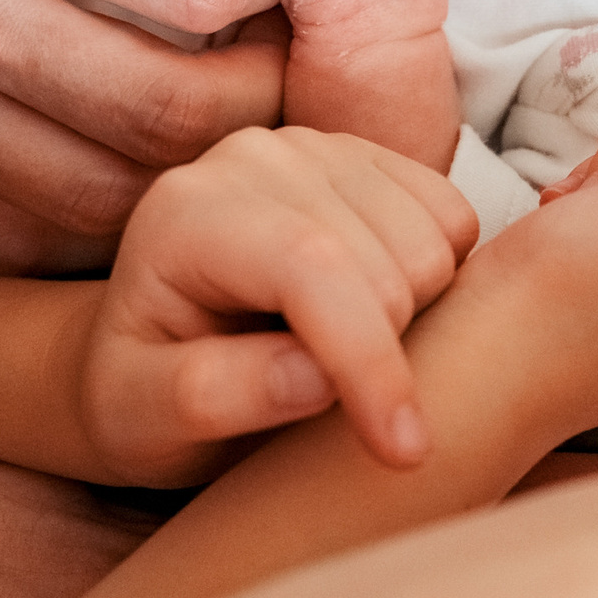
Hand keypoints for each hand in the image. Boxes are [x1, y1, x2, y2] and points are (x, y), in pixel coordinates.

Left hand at [86, 126, 478, 485]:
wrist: (154, 344)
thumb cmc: (139, 391)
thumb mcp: (142, 419)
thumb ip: (211, 396)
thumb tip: (314, 378)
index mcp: (186, 214)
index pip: (311, 267)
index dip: (369, 361)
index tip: (405, 451)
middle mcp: (253, 157)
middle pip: (392, 264)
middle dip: (388, 354)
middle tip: (329, 398)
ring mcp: (316, 146)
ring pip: (436, 242)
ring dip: (419, 320)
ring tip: (339, 353)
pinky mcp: (365, 156)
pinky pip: (457, 218)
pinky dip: (442, 281)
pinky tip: (374, 312)